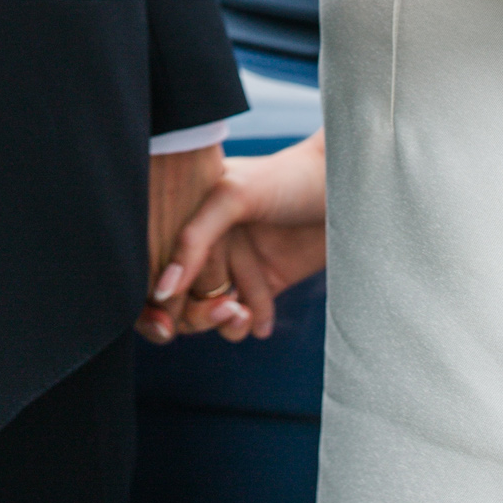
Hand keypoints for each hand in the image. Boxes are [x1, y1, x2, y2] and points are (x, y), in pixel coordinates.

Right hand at [142, 132, 327, 344]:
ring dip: (220, 323)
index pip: (154, 265)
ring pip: (209, 311)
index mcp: (188, 215)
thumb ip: (194, 239)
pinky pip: (245, 315)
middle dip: (193, 315)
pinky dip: (248, 324)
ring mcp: (237, 261)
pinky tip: (261, 320)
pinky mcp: (267, 280)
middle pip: (179, 297)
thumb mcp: (233, 195)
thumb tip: (161, 290)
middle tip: (224, 308)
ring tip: (242, 315)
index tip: (164, 320)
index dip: (152, 298)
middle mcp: (208, 240)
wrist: (349, 184)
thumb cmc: (288, 177)